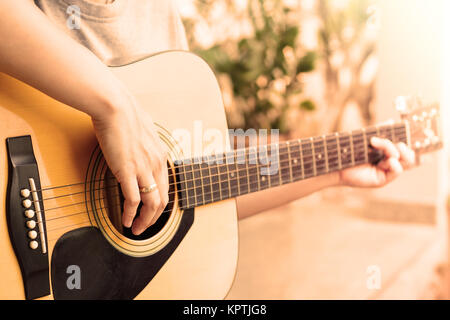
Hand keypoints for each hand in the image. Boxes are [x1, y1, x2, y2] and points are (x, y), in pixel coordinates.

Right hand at [91, 93, 168, 235]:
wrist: (115, 107)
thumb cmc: (125, 114)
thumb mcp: (143, 129)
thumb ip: (144, 141)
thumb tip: (138, 143)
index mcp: (160, 155)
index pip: (166, 187)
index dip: (160, 203)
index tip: (151, 211)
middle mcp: (156, 164)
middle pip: (162, 200)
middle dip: (154, 218)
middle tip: (145, 227)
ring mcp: (144, 168)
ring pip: (151, 204)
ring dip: (145, 221)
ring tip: (137, 230)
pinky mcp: (128, 171)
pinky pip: (133, 200)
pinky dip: (131, 214)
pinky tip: (126, 221)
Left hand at [339, 137, 415, 187]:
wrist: (337, 162)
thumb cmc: (350, 151)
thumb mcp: (366, 138)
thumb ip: (379, 131)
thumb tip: (390, 121)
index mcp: (386, 153)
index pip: (405, 148)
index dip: (408, 142)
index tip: (404, 132)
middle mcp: (388, 162)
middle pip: (409, 156)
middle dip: (404, 147)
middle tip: (396, 143)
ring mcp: (386, 171)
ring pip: (405, 161)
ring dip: (394, 151)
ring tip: (379, 146)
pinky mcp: (382, 179)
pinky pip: (397, 170)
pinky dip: (395, 163)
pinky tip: (387, 161)